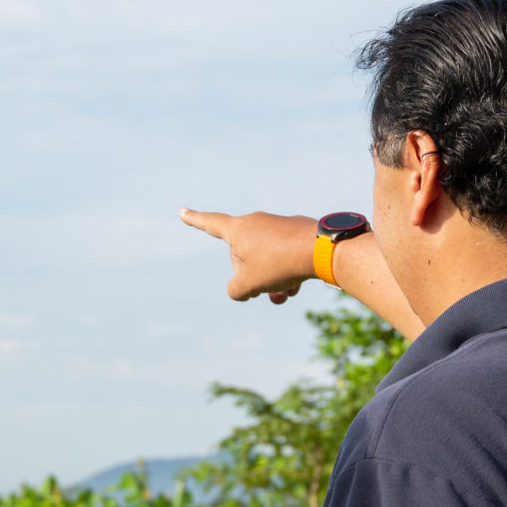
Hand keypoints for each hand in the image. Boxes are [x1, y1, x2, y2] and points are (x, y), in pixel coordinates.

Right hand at [178, 209, 320, 303]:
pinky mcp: (297, 231)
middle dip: (251, 277)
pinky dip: (286, 271)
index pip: (211, 224)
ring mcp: (278, 225)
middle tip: (265, 292)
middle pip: (243, 255)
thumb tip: (242, 289)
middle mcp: (256, 222)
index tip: (182, 212)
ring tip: (285, 295)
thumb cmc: (281, 264)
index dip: (195, 220)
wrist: (324, 249)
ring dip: (271, 280)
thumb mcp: (249, 284)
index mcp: (239, 230)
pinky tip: (299, 283)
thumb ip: (235, 289)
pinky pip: (283, 255)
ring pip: (266, 258)